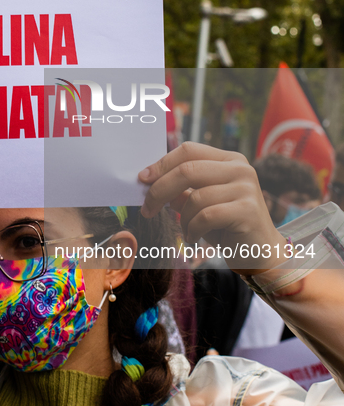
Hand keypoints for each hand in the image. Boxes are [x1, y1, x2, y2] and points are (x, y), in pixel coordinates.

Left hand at [139, 142, 287, 273]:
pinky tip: (194, 238)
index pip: (188, 151)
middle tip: (147, 209)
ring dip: (182, 219)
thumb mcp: (200, 205)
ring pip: (195, 197)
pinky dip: (193, 229)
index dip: (162, 164)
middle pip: (187, 170)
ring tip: (187, 231)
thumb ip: (180, 191)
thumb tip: (149, 182)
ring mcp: (246, 187)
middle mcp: (240, 168)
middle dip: (159, 190)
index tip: (142, 180)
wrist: (262, 254)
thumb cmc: (227, 227)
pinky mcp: (247, 210)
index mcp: (229, 160)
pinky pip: (206, 216)